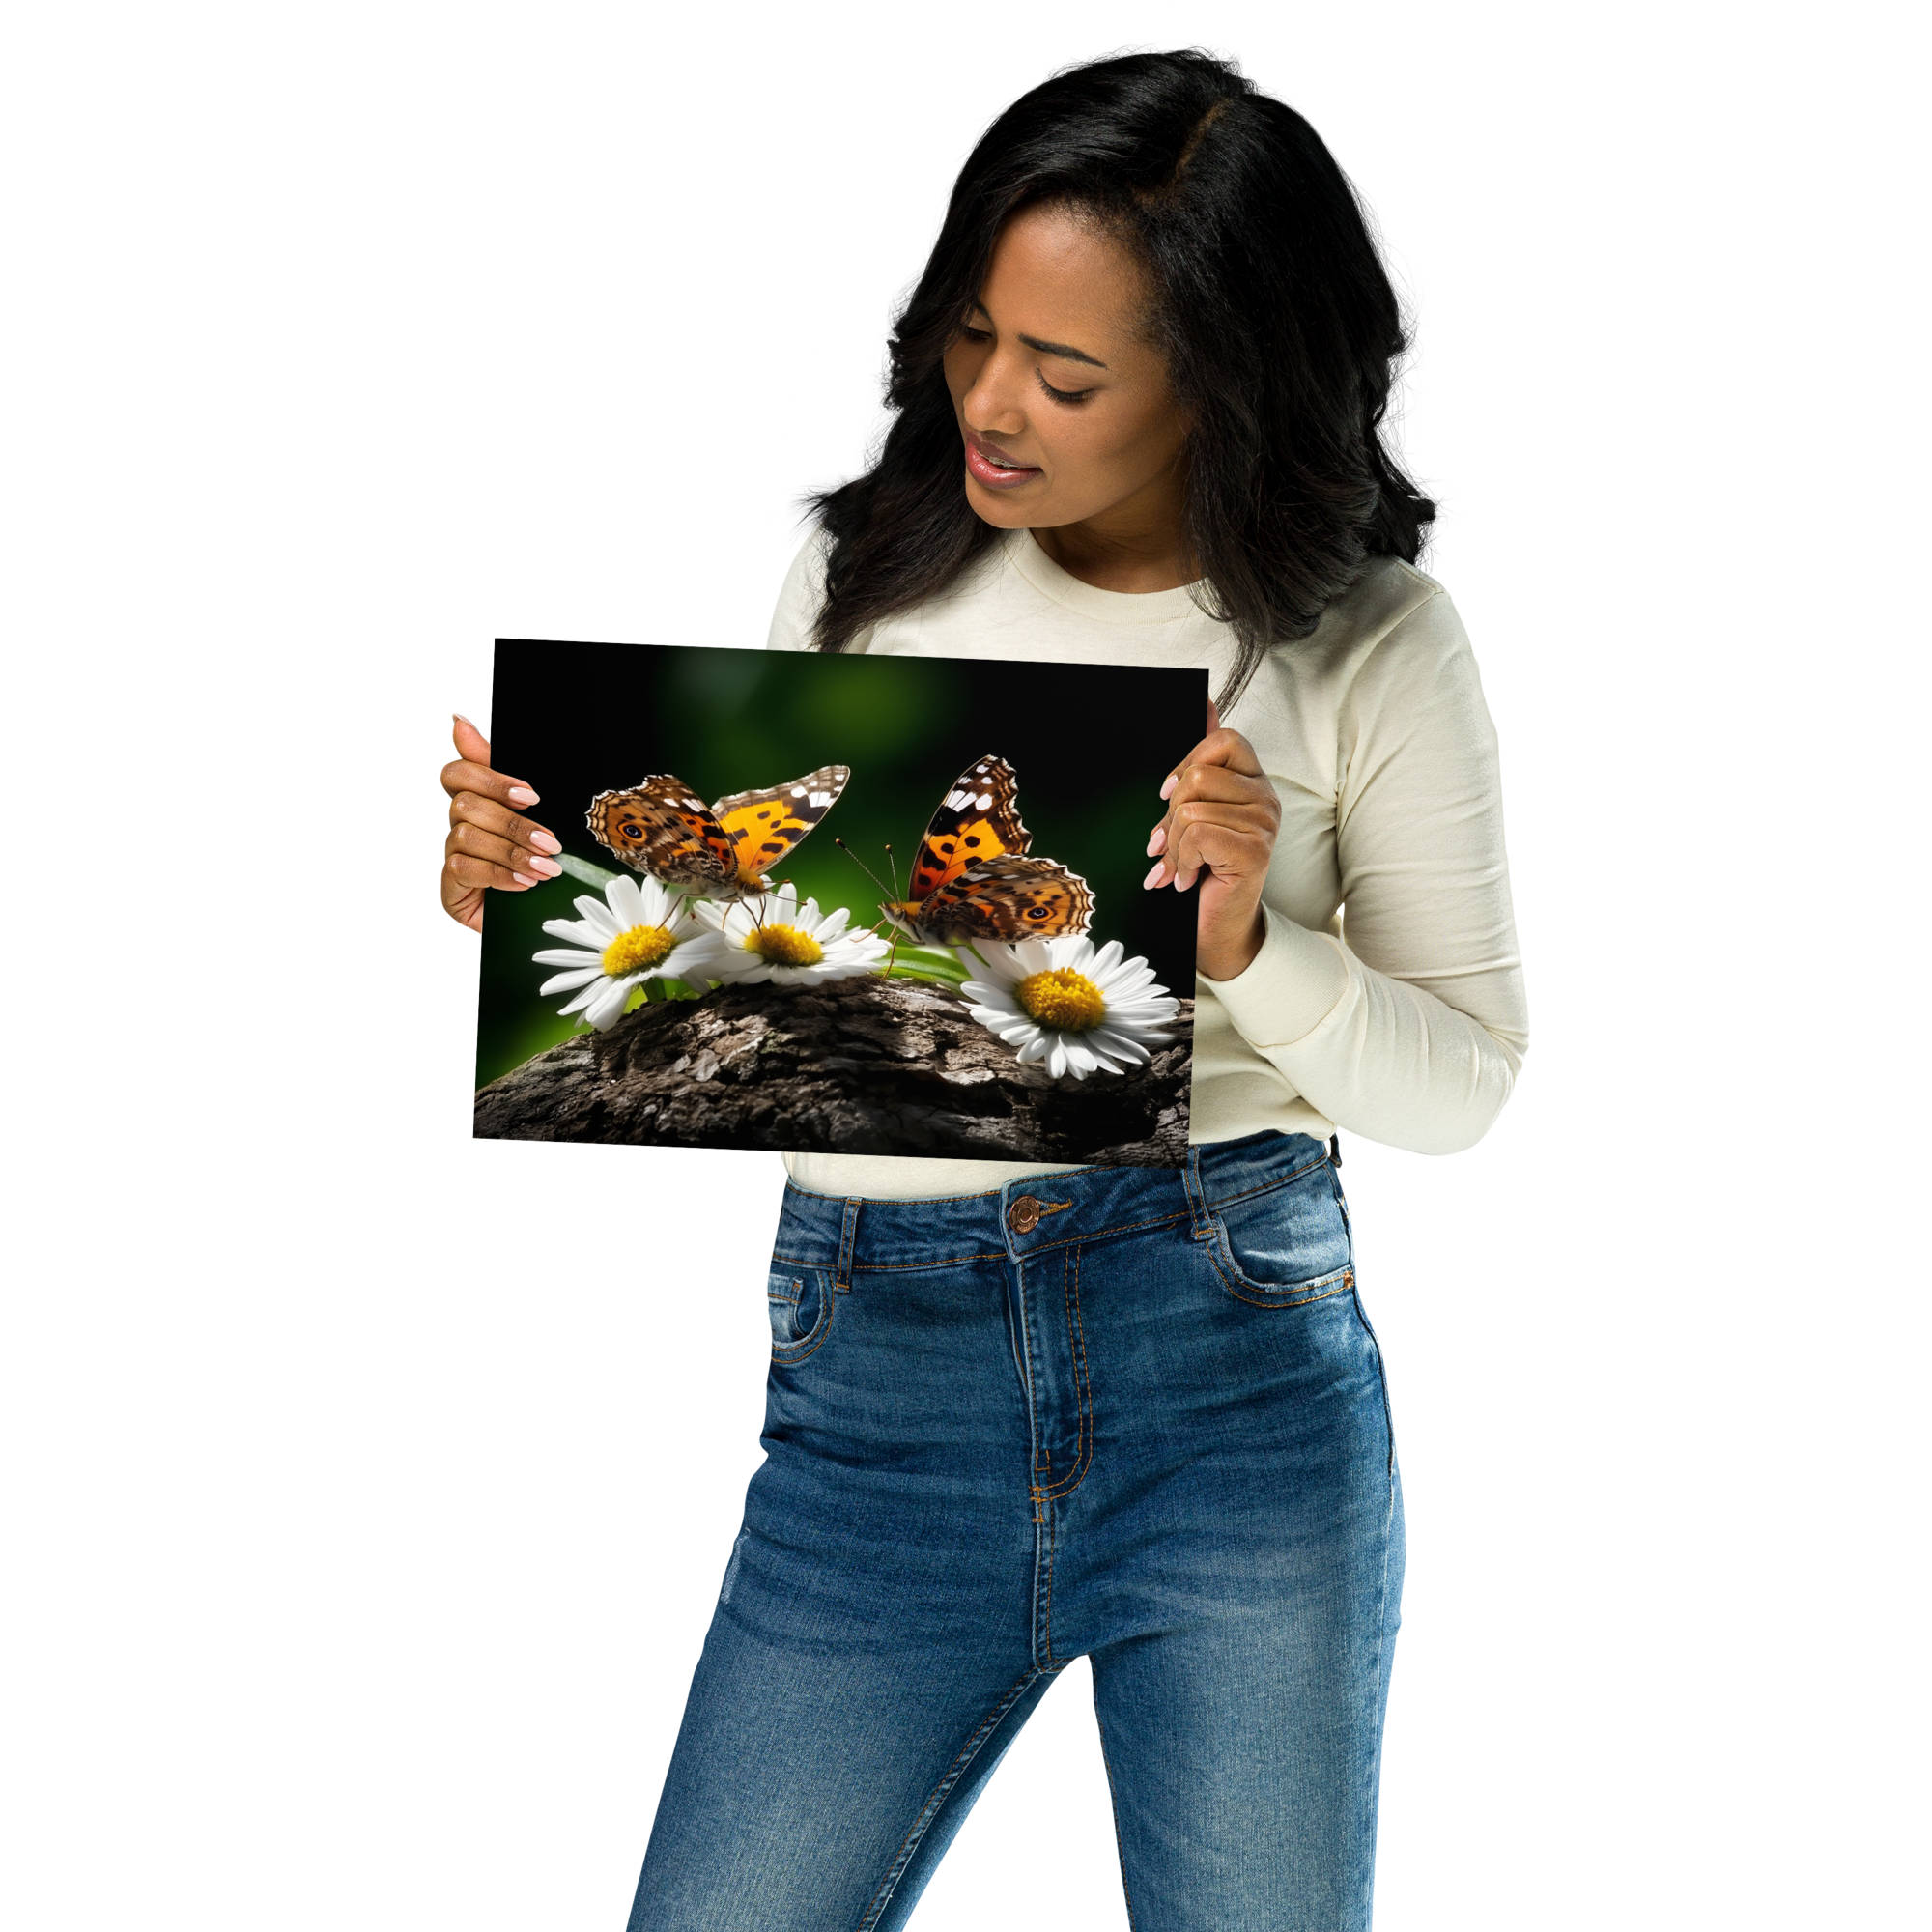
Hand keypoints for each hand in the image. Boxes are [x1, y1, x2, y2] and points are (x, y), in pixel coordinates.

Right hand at [440, 713, 563, 933]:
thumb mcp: (535, 821)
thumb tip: (459, 721)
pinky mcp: (449, 885)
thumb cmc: (534, 864)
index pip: (456, 772)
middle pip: (465, 804)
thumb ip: (509, 779)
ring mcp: (450, 854)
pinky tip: (524, 884)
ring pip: (466, 836)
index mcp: (475, 802)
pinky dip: (500, 874)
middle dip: (513, 823)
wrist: (530, 921)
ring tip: (546, 869)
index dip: (488, 777)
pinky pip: (465, 868)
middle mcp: (456, 824)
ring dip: (512, 852)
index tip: (531, 795)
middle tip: (550, 842)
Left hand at [1142, 699, 1279, 981]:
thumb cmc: (1203, 871)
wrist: (1215, 929)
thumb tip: (1205, 703)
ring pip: (1192, 808)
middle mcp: (1266, 797)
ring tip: (1178, 866)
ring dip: (1173, 845)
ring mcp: (1265, 823)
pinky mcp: (1255, 849)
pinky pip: (1198, 834)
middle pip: (1200, 774)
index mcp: (1252, 782)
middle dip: (1170, 814)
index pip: (1223, 739)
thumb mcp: (1194, 813)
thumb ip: (1201, 762)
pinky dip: (1181, 861)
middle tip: (1167, 843)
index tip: (1167, 795)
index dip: (1187, 762)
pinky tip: (1187, 878)